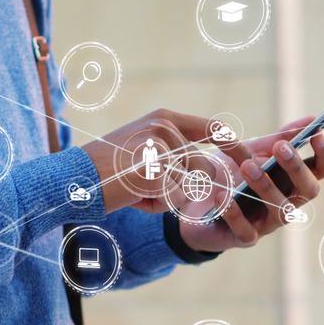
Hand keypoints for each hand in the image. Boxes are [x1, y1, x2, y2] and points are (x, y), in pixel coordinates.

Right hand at [83, 108, 250, 212]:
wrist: (73, 178)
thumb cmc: (110, 168)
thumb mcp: (144, 149)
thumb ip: (177, 154)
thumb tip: (216, 173)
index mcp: (164, 118)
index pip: (214, 129)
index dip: (235, 146)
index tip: (250, 160)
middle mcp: (164, 127)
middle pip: (205, 167)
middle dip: (187, 188)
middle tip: (149, 187)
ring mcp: (159, 148)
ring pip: (188, 187)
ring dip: (168, 197)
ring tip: (138, 189)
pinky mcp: (154, 173)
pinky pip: (173, 200)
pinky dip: (156, 206)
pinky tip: (133, 196)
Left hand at [178, 117, 323, 251]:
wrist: (193, 202)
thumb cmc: (229, 175)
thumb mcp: (250, 152)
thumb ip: (277, 138)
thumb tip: (311, 119)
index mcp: (291, 181)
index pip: (320, 171)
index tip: (317, 133)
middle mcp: (286, 203)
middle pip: (307, 190)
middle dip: (296, 168)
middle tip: (280, 147)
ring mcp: (267, 224)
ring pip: (281, 211)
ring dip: (266, 187)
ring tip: (247, 166)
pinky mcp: (243, 238)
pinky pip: (246, 231)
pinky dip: (234, 213)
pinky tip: (223, 195)